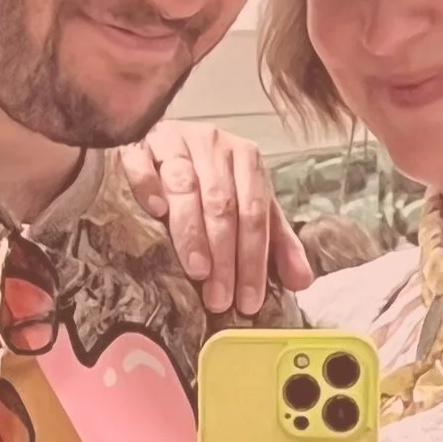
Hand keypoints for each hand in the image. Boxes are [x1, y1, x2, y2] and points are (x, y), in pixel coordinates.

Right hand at [118, 122, 312, 317]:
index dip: (253, 259)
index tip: (248, 300)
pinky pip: (142, 164)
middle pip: (222, 204)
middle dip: (224, 256)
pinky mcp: (140, 144)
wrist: (167, 142)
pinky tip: (155, 212)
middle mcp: (212, 145)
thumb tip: (302, 281)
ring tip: (197, 272)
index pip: (255, 213)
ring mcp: (174, 141)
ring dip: (191, 233)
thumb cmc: (211, 181)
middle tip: (219, 298)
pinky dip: (149, 186)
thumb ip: (276, 242)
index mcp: (245, 159)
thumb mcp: (250, 207)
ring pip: (185, 187)